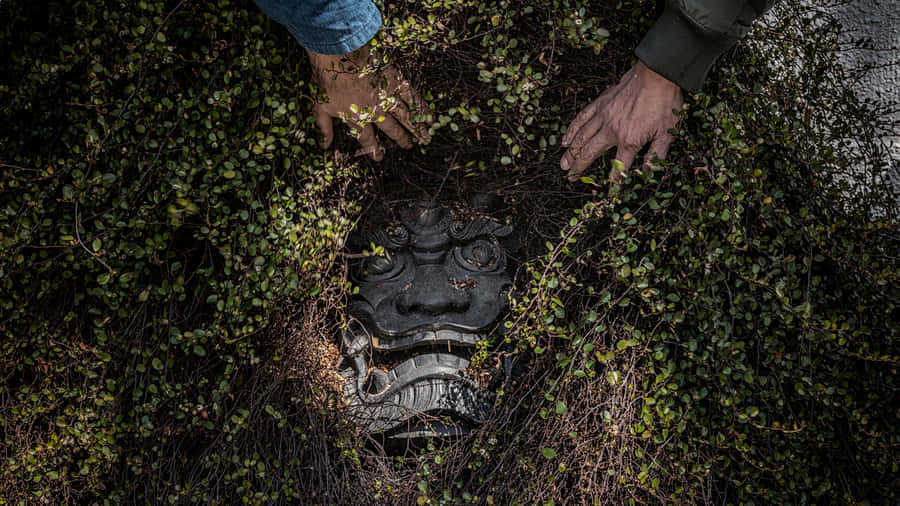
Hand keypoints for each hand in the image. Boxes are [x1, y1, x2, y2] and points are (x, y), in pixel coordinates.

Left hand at [308, 44, 430, 160]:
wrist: (339, 56)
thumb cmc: (327, 80)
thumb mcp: (320, 107)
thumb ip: (324, 128)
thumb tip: (324, 146)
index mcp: (358, 118)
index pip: (367, 139)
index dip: (373, 150)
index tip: (379, 157)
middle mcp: (375, 112)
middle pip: (392, 129)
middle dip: (402, 139)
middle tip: (409, 147)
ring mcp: (387, 97)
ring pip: (405, 116)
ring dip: (416, 128)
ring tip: (425, 138)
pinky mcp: (395, 82)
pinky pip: (411, 97)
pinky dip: (421, 107)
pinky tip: (428, 115)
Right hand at [561, 61, 682, 182]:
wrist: (657, 75)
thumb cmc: (664, 104)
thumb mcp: (667, 134)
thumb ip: (656, 157)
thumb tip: (648, 175)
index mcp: (629, 141)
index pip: (618, 168)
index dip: (613, 183)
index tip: (608, 193)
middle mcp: (612, 131)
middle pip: (589, 154)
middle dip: (579, 168)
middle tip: (570, 178)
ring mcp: (603, 117)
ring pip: (581, 138)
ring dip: (570, 153)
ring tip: (563, 165)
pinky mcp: (600, 104)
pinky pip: (581, 119)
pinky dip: (572, 130)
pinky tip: (565, 140)